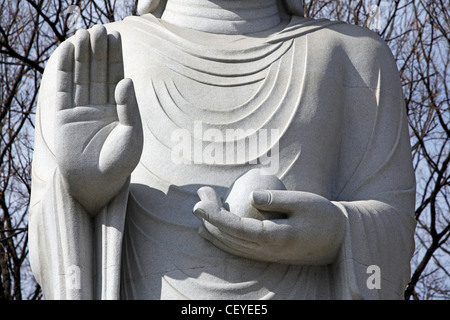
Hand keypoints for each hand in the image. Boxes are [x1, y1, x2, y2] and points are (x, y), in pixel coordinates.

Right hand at [54, 25, 142, 215]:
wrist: (97, 185)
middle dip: (98, 51)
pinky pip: (62, 88)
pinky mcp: (62, 116)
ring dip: (82, 55)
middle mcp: (99, 107)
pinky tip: (67, 51)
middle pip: (98, 72)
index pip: (116, 77)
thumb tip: (126, 79)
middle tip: (99, 28)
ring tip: (84, 33)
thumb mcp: (133, 135)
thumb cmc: (120, 164)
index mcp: (119, 110)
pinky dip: (64, 69)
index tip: (115, 36)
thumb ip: (130, 107)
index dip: (115, 57)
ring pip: (80, 76)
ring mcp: (80, 110)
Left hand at [193, 187, 345, 264]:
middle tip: (201, 194)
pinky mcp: (268, 254)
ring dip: (212, 227)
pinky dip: (222, 238)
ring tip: (201, 207)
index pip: (234, 227)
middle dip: (209, 216)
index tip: (199, 202)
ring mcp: (266, 255)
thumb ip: (277, 199)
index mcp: (273, 237)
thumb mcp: (304, 202)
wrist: (341, 240)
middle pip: (227, 236)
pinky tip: (211, 230)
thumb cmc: (325, 217)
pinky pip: (238, 248)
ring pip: (230, 245)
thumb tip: (251, 195)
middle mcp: (266, 251)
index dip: (213, 215)